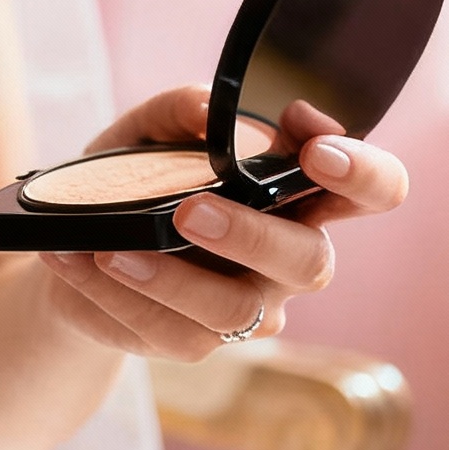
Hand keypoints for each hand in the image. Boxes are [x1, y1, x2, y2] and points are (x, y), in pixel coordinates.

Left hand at [38, 85, 409, 361]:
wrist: (76, 252)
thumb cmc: (132, 182)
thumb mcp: (145, 133)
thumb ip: (180, 111)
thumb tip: (207, 109)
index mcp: (299, 196)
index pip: (372, 190)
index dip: (362, 173)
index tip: (315, 148)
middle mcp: (289, 258)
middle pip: (310, 261)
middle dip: (253, 235)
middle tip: (191, 212)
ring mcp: (247, 308)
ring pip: (234, 312)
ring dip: (170, 279)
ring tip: (112, 250)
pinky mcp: (191, 341)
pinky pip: (167, 332)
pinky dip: (117, 295)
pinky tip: (80, 262)